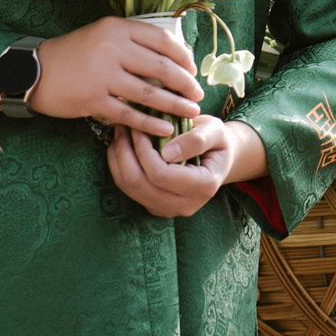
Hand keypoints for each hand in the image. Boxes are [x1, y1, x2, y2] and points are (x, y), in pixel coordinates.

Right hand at [0, 17, 201, 135]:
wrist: (35, 71)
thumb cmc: (75, 53)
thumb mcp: (102, 34)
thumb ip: (132, 40)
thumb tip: (172, 53)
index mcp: (117, 28)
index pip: (162, 40)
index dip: (183, 56)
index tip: (193, 68)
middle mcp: (112, 48)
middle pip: (161, 67)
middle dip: (185, 82)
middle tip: (198, 94)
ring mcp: (102, 75)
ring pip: (149, 92)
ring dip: (174, 104)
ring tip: (190, 111)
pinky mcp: (93, 100)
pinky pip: (130, 114)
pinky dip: (150, 123)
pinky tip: (165, 128)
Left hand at [107, 116, 261, 217]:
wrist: (217, 158)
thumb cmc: (216, 140)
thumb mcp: (214, 130)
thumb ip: (196, 139)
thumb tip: (167, 152)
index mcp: (204, 186)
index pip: (161, 174)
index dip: (144, 149)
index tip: (140, 126)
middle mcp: (185, 205)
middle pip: (140, 184)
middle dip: (126, 152)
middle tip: (124, 125)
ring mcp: (168, 210)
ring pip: (130, 188)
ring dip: (119, 158)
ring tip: (120, 133)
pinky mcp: (155, 207)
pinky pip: (128, 190)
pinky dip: (119, 167)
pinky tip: (122, 147)